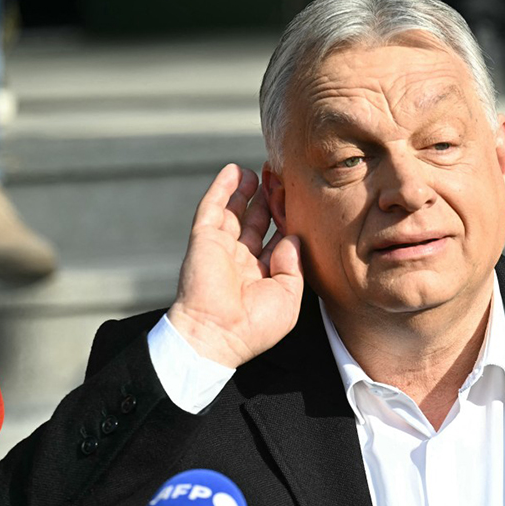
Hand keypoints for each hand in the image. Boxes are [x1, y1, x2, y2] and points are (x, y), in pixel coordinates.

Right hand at [167, 164, 302, 367]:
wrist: (218, 334)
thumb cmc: (255, 326)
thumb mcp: (288, 298)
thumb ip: (294, 266)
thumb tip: (292, 236)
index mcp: (261, 276)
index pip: (277, 242)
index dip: (288, 222)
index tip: (300, 203)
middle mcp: (241, 260)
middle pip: (258, 223)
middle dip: (270, 202)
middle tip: (282, 181)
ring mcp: (221, 248)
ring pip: (235, 212)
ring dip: (246, 191)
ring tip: (259, 172)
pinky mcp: (204, 239)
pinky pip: (212, 208)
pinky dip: (222, 188)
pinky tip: (233, 171)